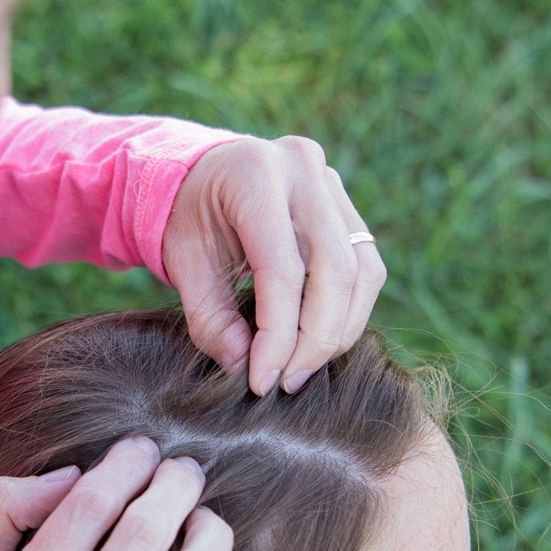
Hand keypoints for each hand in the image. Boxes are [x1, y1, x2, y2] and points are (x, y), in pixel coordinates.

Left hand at [163, 135, 387, 395]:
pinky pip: (366, 267)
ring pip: (363, 271)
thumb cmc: (188, 217)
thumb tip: (244, 367)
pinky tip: (318, 339)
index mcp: (254, 175)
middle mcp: (303, 169)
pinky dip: (348, 311)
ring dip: (339, 330)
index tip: (262, 382)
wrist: (201, 174)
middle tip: (288, 381)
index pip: (282, 269)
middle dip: (316, 338)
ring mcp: (332, 183)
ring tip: (302, 367)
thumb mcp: (183, 264)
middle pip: (335, 269)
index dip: (278, 335)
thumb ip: (210, 317)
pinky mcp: (347, 205)